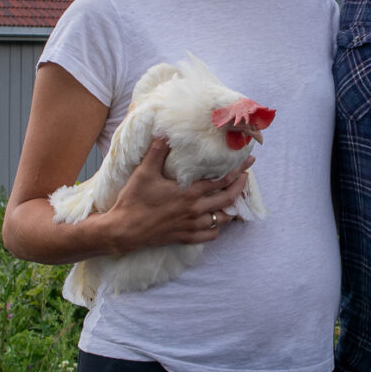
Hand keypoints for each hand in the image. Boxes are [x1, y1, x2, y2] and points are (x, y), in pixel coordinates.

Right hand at [105, 139, 251, 252]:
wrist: (123, 230)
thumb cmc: (133, 201)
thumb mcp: (144, 172)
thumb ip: (157, 152)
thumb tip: (165, 134)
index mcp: (188, 193)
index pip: (221, 181)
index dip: (238, 170)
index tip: (248, 163)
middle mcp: (194, 210)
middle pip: (227, 198)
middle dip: (241, 186)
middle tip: (247, 177)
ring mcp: (191, 226)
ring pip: (222, 219)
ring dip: (231, 209)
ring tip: (235, 200)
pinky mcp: (185, 237)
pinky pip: (210, 235)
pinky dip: (217, 228)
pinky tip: (216, 221)